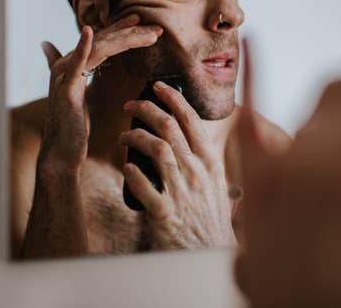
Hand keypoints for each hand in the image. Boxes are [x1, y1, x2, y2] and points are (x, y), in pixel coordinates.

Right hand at [20, 15, 162, 257]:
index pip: (101, 40)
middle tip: (157, 28)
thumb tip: (76, 64)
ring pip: (98, 48)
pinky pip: (75, 65)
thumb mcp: (78, 96)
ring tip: (149, 35)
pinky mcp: (65, 90)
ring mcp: (64, 76)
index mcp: (73, 66)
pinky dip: (81, 47)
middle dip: (131, 32)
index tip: (143, 23)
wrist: (61, 154)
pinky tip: (89, 33)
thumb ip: (80, 74)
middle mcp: (66, 65)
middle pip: (103, 40)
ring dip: (125, 38)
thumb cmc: (72, 129)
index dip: (121, 29)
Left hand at [120, 81, 235, 249]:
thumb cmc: (212, 219)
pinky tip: (125, 168)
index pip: (191, 120)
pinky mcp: (165, 214)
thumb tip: (193, 135)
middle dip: (146, 110)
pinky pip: (145, 186)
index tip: (158, 86)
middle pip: (169, 127)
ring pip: (157, 149)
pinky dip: (132, 174)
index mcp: (210, 162)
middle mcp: (197, 172)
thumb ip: (206, 160)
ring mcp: (182, 192)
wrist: (212, 254)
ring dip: (135, 137)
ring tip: (122, 137)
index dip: (173, 98)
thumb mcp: (218, 183)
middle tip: (129, 105)